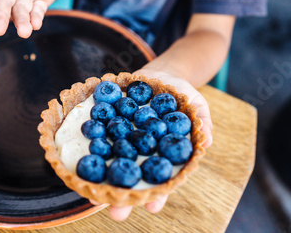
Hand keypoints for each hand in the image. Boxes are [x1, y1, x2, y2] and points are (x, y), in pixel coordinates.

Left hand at [92, 69, 212, 220]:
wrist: (158, 74)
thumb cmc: (181, 93)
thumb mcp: (196, 104)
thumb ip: (202, 121)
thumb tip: (207, 140)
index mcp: (163, 157)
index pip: (162, 182)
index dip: (158, 196)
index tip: (152, 207)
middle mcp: (141, 155)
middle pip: (132, 182)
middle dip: (123, 200)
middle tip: (116, 215)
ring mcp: (124, 143)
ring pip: (112, 167)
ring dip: (102, 182)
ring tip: (92, 196)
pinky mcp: (109, 128)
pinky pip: (99, 140)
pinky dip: (91, 151)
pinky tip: (83, 160)